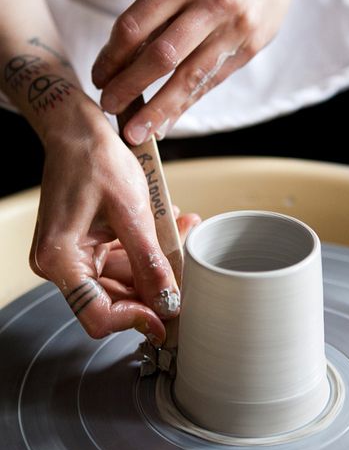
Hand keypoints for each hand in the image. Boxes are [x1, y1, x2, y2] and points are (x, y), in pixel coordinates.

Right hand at [30, 104, 199, 342]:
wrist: (77, 129)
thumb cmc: (96, 159)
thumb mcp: (132, 213)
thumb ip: (149, 263)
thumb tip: (167, 304)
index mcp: (60, 259)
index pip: (98, 316)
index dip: (135, 321)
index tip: (168, 316)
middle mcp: (58, 264)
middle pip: (112, 301)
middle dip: (153, 288)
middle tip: (188, 271)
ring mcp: (70, 256)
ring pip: (121, 280)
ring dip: (155, 264)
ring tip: (185, 233)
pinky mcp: (83, 246)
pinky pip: (118, 260)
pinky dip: (144, 250)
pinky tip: (170, 227)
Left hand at [92, 0, 303, 143]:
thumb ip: (159, 13)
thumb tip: (123, 63)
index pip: (136, 25)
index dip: (112, 56)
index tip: (98, 77)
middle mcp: (210, 3)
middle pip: (160, 55)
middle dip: (129, 86)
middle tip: (109, 107)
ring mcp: (233, 28)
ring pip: (187, 77)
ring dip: (157, 109)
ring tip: (135, 132)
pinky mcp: (249, 48)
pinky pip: (209, 83)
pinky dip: (184, 106)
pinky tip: (166, 123)